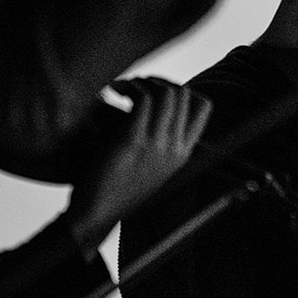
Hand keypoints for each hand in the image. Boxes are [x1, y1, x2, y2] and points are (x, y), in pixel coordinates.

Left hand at [64, 77, 211, 253]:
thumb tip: (156, 106)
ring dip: (143, 81)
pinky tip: (112, 90)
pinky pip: (142, 99)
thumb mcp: (150, 166)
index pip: (203, 106)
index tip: (158, 90)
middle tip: (135, 86)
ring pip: (165, 92)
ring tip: (123, 87)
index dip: (182, 89)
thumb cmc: (116, 189)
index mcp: (182, 154)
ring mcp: (156, 145)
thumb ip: (159, 141)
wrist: (95, 216)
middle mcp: (174, 148)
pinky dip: (128, 87)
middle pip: (181, 93)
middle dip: (158, 81)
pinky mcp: (132, 142)